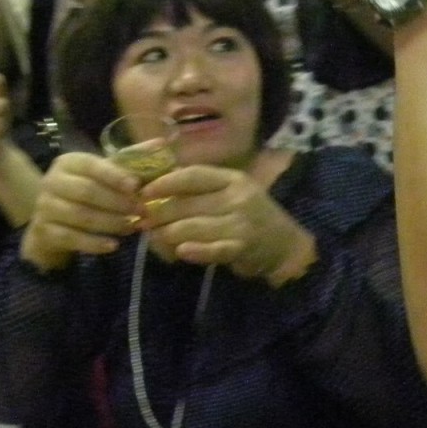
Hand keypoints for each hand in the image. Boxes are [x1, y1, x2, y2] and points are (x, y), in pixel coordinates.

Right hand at [20, 151, 142, 269]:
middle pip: (87, 191)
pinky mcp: (44, 231)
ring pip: (80, 216)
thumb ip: (129, 160)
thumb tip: (161, 143)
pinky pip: (71, 238)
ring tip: (131, 227)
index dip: (114, 176)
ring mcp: (45, 207)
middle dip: (117, 202)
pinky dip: (94, 243)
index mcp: (68, 162)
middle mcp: (52, 181)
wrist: (50, 223)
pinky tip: (113, 245)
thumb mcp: (102, 174)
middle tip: (141, 211)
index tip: (136, 186)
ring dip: (110, 223)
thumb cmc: (84, 193)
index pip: (92, 165)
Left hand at [140, 164, 315, 284]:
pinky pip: (213, 249)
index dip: (166, 182)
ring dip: (169, 234)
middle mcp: (237, 197)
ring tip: (155, 237)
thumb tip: (157, 188)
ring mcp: (241, 222)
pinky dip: (195, 251)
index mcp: (231, 179)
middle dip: (160, 213)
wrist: (284, 243)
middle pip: (188, 203)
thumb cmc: (249, 215)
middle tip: (142, 220)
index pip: (193, 175)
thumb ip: (201, 190)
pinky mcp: (242, 247)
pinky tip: (181, 252)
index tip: (144, 191)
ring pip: (194, 227)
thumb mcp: (231, 192)